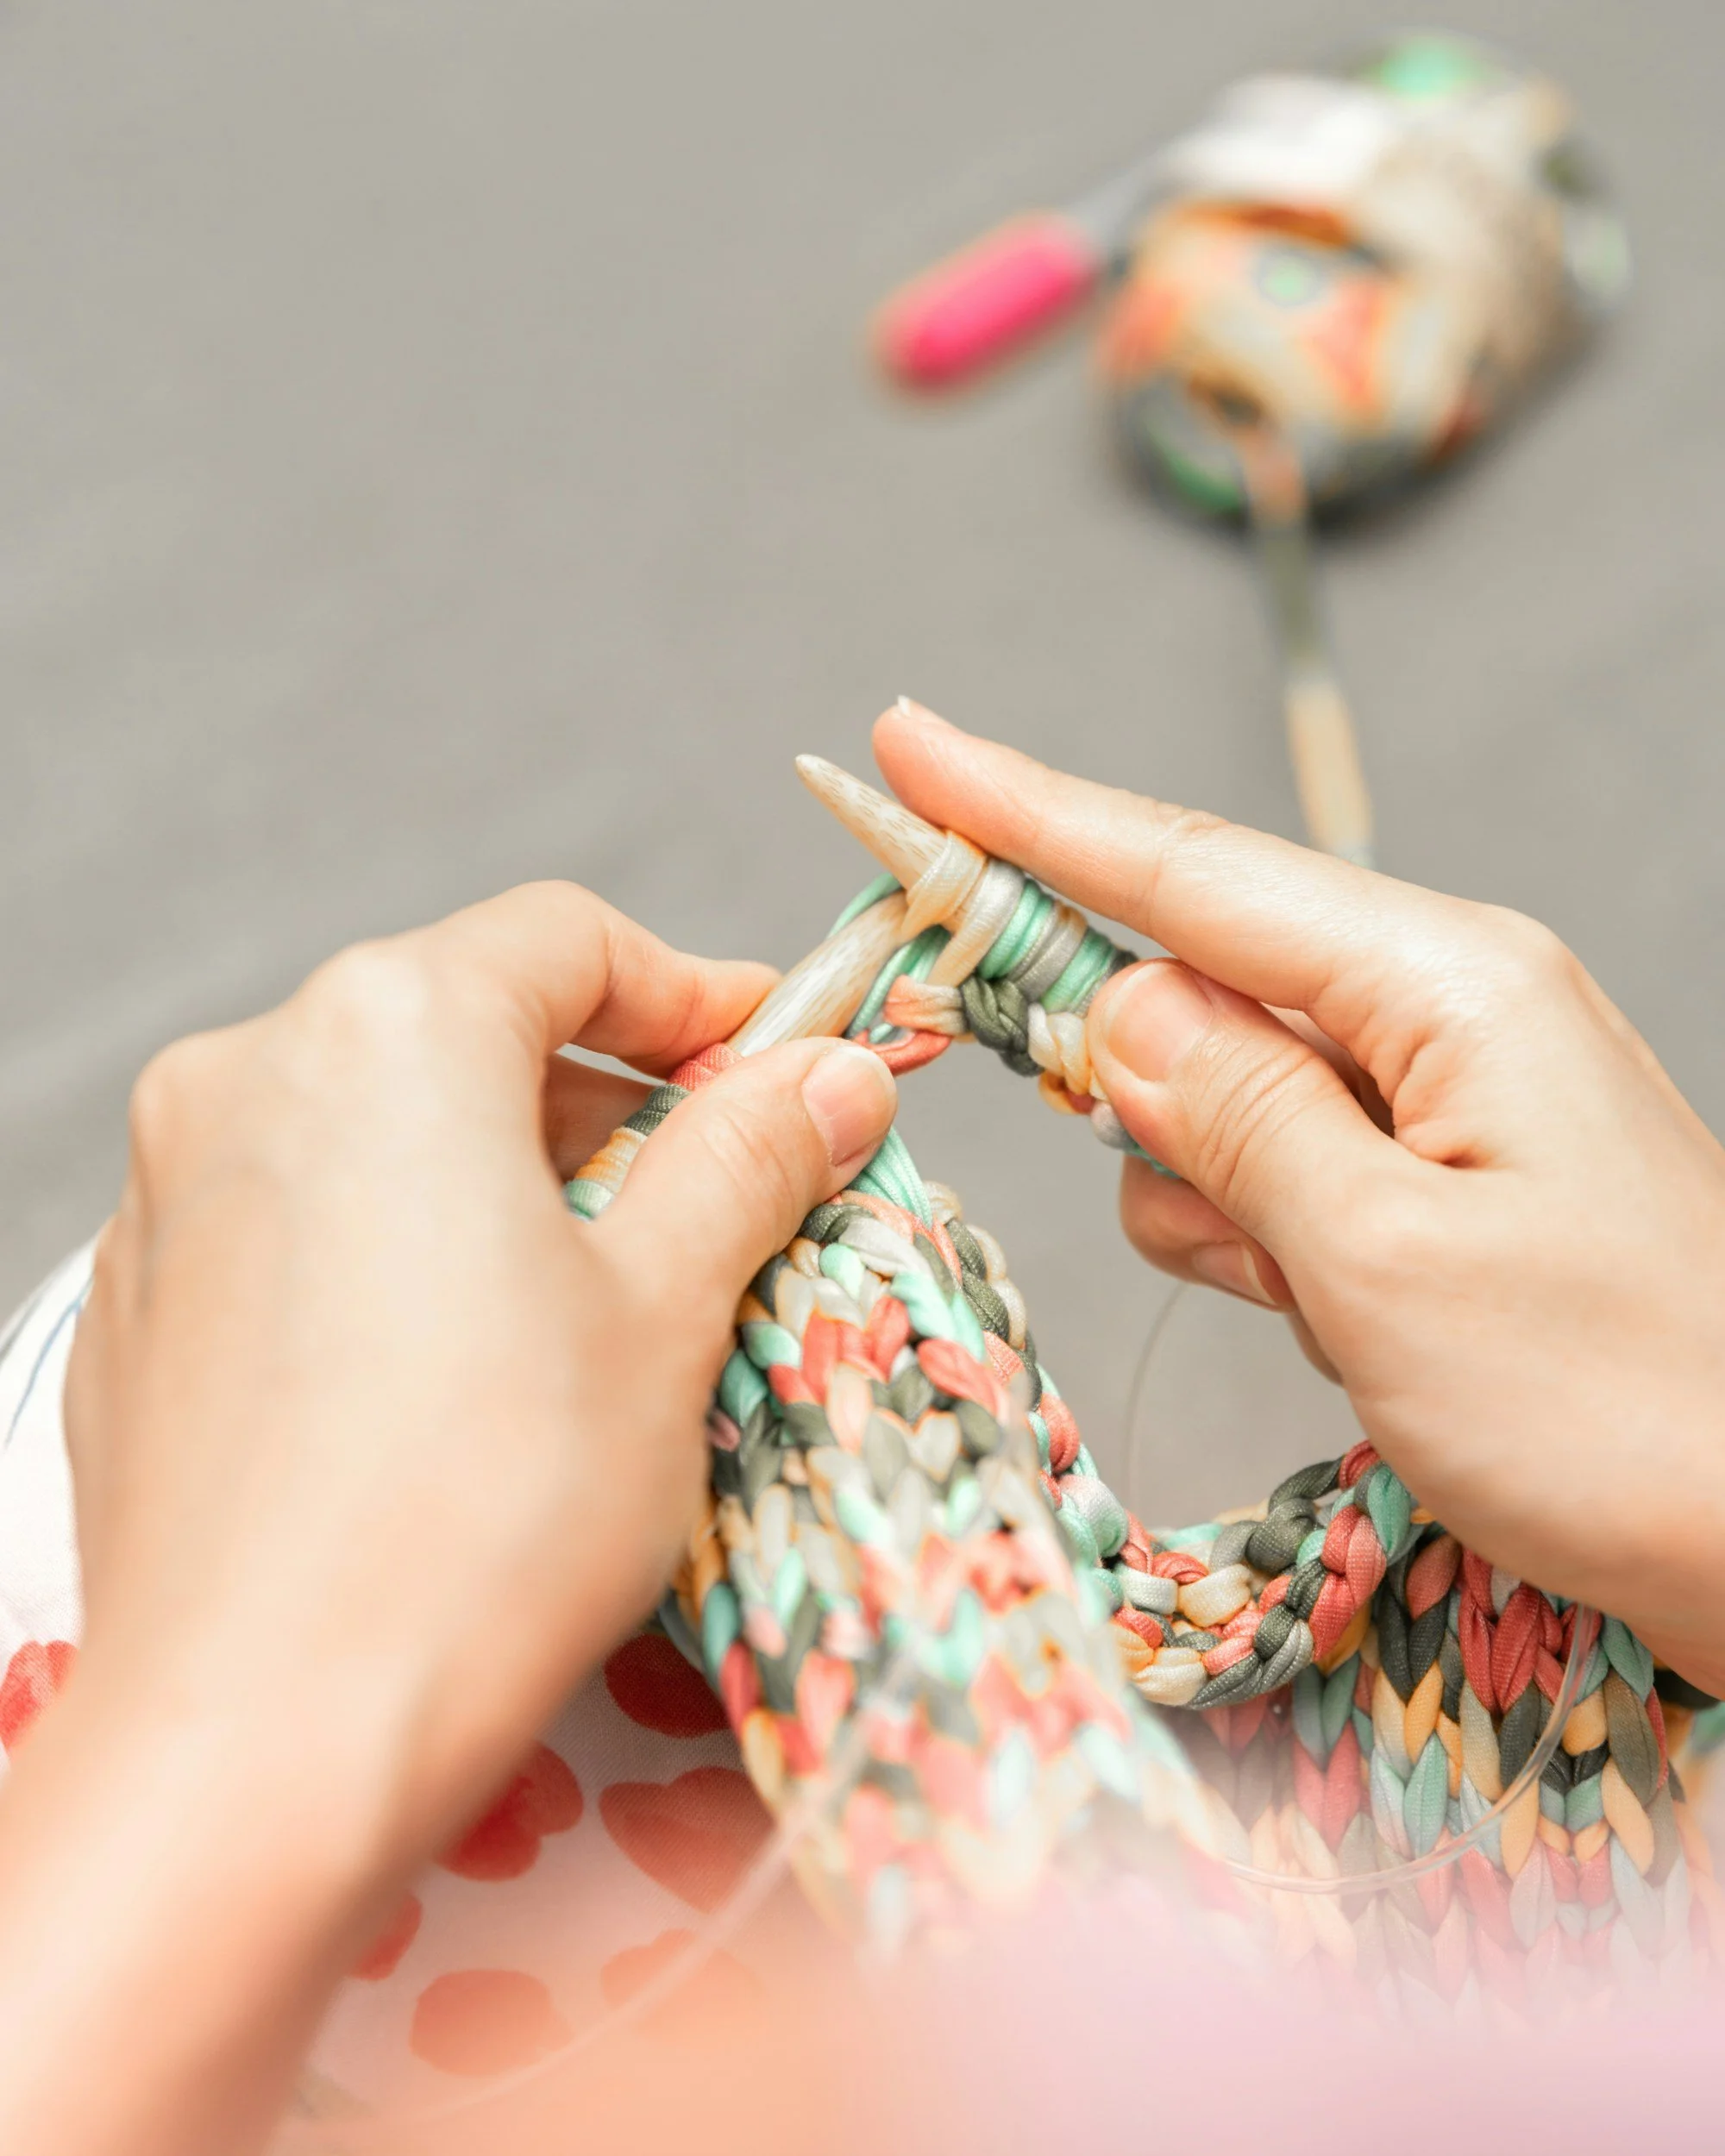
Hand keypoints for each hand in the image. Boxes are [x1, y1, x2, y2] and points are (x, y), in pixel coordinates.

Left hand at [0, 881, 895, 2155]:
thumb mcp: (662, 1313)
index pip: (568, 941)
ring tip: (595, 1313)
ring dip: (501, 1183)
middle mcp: (247, 1077)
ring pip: (376, 1131)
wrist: (255, 1747)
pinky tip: (461, 1382)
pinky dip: (397, 1255)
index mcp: (385, 1030)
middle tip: (714, 1204)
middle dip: (603, 1104)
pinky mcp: (139, 1311)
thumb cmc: (483, 1515)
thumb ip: (748, 1158)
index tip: (782, 1064)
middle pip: (466, 1028)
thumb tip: (832, 1076)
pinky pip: (296, 1228)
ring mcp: (168, 1197)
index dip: (697, 995)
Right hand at [874, 704, 1724, 1697]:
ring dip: (1224, 1207)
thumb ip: (1230, 1116)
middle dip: (1139, 1085)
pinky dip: (1275, 1250)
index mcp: (1445, 985)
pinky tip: (1347, 1325)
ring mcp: (1449, 1100)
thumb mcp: (1383, 1265)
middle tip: (1193, 1199)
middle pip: (1200, 985)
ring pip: (1228, 1101)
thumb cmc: (1625, 1410)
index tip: (905, 746)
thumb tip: (1113, 1007)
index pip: (1189, 872)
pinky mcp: (1443, 1183)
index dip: (1027, 812)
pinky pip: (1286, 1177)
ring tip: (1328, 1309)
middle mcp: (1448, 1011)